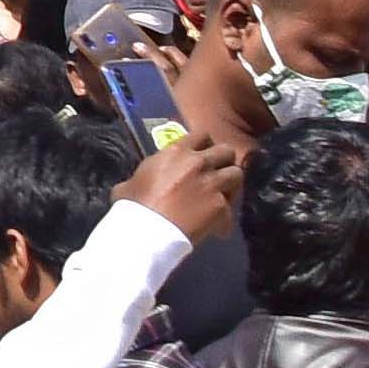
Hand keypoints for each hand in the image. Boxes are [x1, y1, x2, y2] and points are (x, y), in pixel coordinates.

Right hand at [126, 123, 248, 244]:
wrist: (147, 232)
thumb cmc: (133, 206)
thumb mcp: (131, 182)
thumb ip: (144, 176)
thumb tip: (138, 182)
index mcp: (176, 152)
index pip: (201, 135)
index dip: (204, 145)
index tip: (201, 155)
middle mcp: (198, 162)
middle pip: (226, 150)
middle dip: (223, 161)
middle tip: (216, 173)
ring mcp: (212, 183)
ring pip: (237, 174)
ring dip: (230, 185)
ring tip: (222, 197)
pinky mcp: (221, 206)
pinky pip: (230, 210)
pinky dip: (224, 219)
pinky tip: (217, 228)